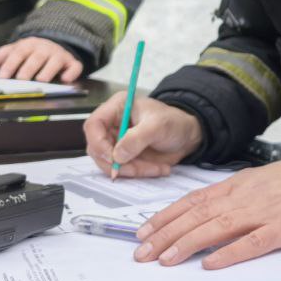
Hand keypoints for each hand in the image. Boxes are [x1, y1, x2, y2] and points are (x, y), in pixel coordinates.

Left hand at [0, 36, 83, 81]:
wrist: (53, 44)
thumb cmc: (29, 52)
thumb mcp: (11, 52)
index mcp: (27, 45)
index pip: (17, 53)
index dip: (10, 64)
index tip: (3, 76)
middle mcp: (43, 48)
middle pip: (36, 57)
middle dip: (28, 68)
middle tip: (21, 79)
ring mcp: (58, 55)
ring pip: (55, 61)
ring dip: (48, 70)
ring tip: (41, 79)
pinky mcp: (71, 63)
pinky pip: (74, 67)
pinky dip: (71, 73)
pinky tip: (66, 79)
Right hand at [84, 92, 202, 177]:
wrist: (187, 136)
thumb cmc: (174, 122)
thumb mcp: (158, 126)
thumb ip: (136, 138)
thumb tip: (117, 155)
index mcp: (117, 107)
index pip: (94, 124)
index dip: (98, 142)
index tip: (113, 157)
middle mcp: (112, 124)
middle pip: (97, 148)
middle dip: (117, 162)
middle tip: (137, 168)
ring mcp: (116, 141)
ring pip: (108, 163)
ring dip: (130, 170)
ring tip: (155, 168)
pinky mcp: (123, 156)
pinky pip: (120, 170)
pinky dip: (137, 173)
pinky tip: (157, 169)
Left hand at [132, 156, 280, 268]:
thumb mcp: (250, 181)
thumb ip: (224, 197)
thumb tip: (195, 213)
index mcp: (233, 187)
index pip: (191, 202)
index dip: (165, 217)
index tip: (143, 233)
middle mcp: (241, 198)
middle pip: (197, 216)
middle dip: (166, 235)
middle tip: (142, 253)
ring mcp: (260, 214)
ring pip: (217, 228)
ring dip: (188, 243)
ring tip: (166, 259)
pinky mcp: (280, 230)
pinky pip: (251, 243)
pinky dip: (230, 253)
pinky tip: (211, 263)